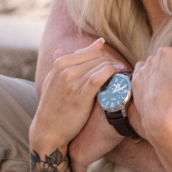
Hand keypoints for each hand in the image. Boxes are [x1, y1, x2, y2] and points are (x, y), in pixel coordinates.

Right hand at [30, 40, 124, 156]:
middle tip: (123, 69)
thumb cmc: (56, 104)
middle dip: (112, 61)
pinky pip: (98, 79)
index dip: (106, 56)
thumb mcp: (57, 78)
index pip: (90, 51)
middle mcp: (65, 71)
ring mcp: (71, 84)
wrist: (48, 129)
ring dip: (115, 68)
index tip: (115, 63)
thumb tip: (99, 42)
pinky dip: (110, 74)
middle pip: (97, 58)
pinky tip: (118, 75)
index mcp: (60, 63)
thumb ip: (76, 59)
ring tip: (124, 73)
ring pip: (100, 67)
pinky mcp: (79, 97)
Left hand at [67, 99, 123, 171]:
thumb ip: (89, 129)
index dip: (67, 155)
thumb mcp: (94, 120)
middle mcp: (66, 139)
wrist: (111, 113)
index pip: (63, 147)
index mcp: (68, 129)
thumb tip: (96, 136)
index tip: (70, 162)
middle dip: (68, 167)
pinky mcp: (79, 159)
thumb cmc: (108, 112)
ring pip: (69, 168)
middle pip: (63, 158)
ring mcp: (71, 149)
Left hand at [131, 46, 171, 141]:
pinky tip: (159, 92)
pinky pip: (147, 79)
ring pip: (160, 70)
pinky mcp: (135, 84)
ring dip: (166, 77)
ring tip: (171, 92)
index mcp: (167, 52)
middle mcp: (151, 58)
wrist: (159, 119)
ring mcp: (141, 71)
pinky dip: (153, 83)